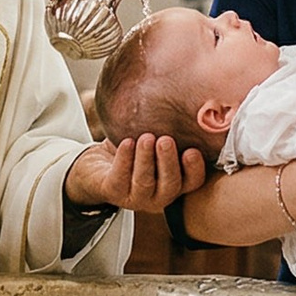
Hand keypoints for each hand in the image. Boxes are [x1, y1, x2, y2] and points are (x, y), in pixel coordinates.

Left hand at [65, 134, 207, 212]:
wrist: (100, 164)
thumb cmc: (135, 150)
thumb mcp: (156, 139)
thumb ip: (172, 130)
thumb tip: (190, 98)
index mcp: (175, 182)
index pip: (193, 181)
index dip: (195, 168)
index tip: (192, 150)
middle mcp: (159, 195)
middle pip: (170, 184)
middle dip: (168, 161)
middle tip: (165, 140)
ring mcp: (136, 197)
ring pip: (144, 181)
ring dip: (145, 159)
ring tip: (146, 138)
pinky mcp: (113, 191)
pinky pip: (119, 177)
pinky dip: (124, 158)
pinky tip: (127, 142)